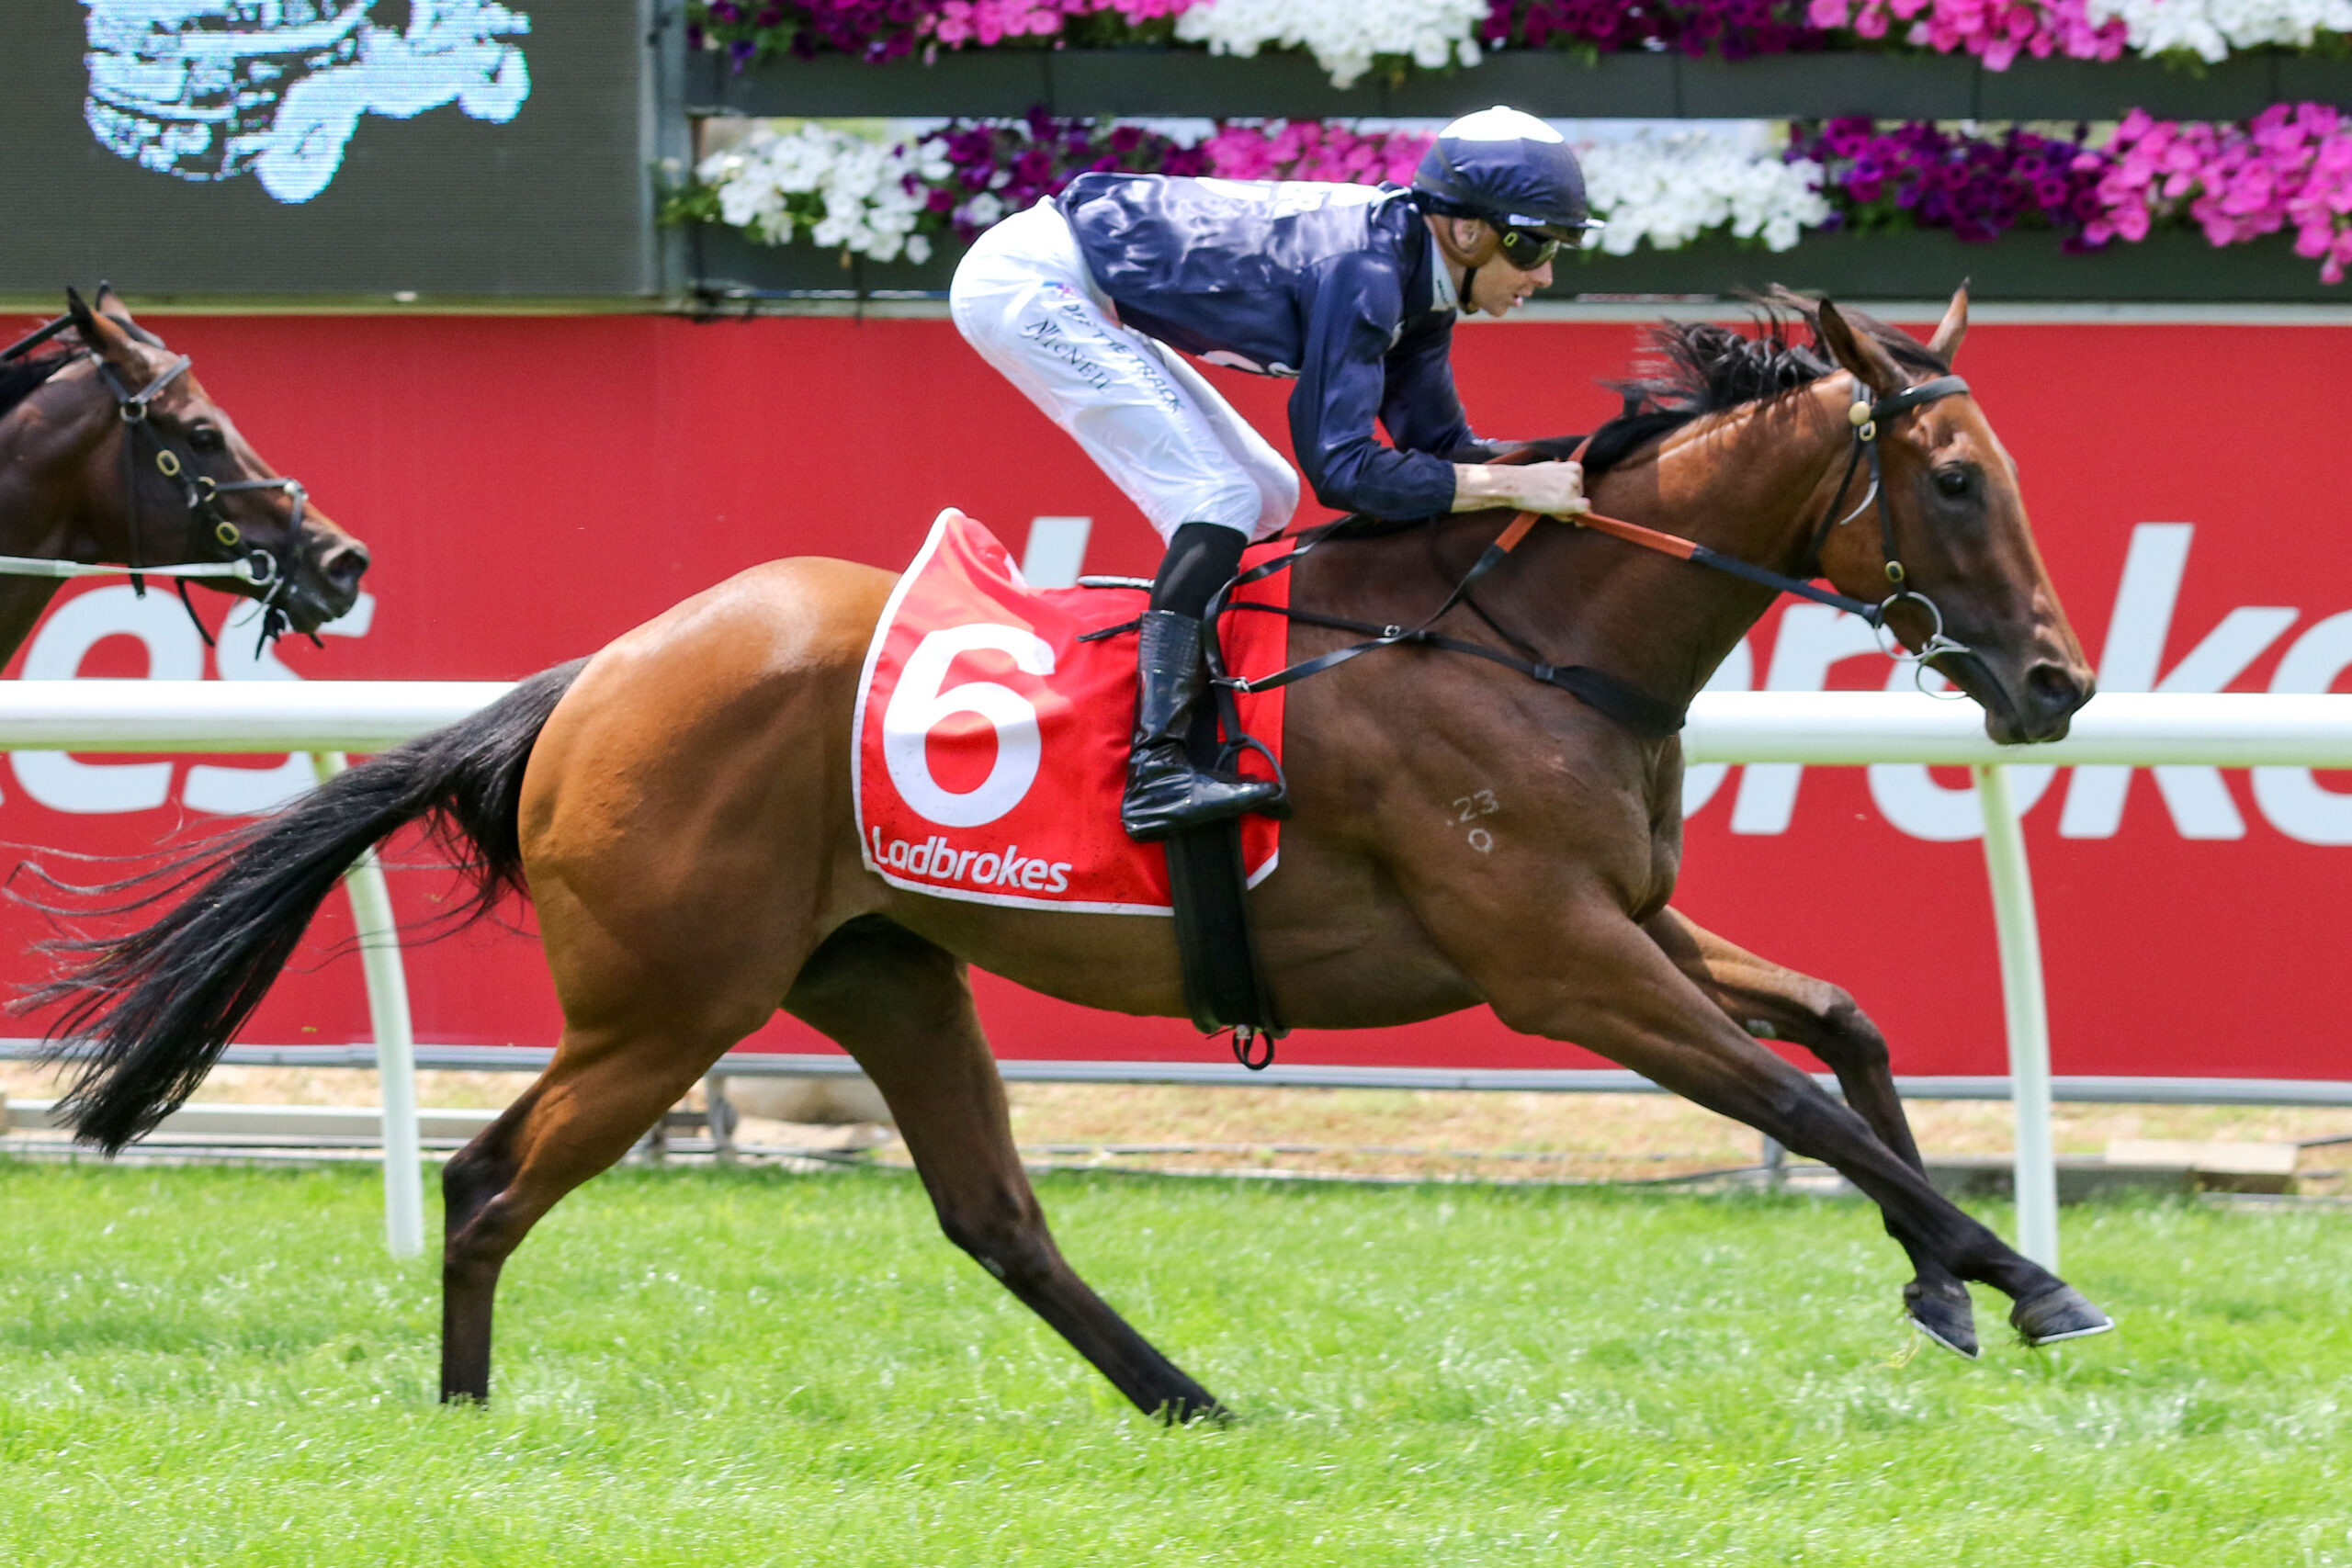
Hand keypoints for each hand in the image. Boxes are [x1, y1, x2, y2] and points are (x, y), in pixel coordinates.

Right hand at [1452, 459, 1587, 516]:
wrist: (1513, 484)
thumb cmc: (1528, 482)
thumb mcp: (1550, 475)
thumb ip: (1565, 485)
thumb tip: (1582, 505)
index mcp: (1574, 467)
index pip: (1579, 489)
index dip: (1567, 496)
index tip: (1551, 494)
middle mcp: (1576, 475)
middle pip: (1579, 498)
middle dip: (1565, 504)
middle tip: (1544, 499)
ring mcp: (1574, 487)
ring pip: (1579, 508)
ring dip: (1563, 511)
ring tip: (1544, 502)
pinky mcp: (1570, 500)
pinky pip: (1584, 512)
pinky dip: (1580, 518)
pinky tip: (1560, 513)